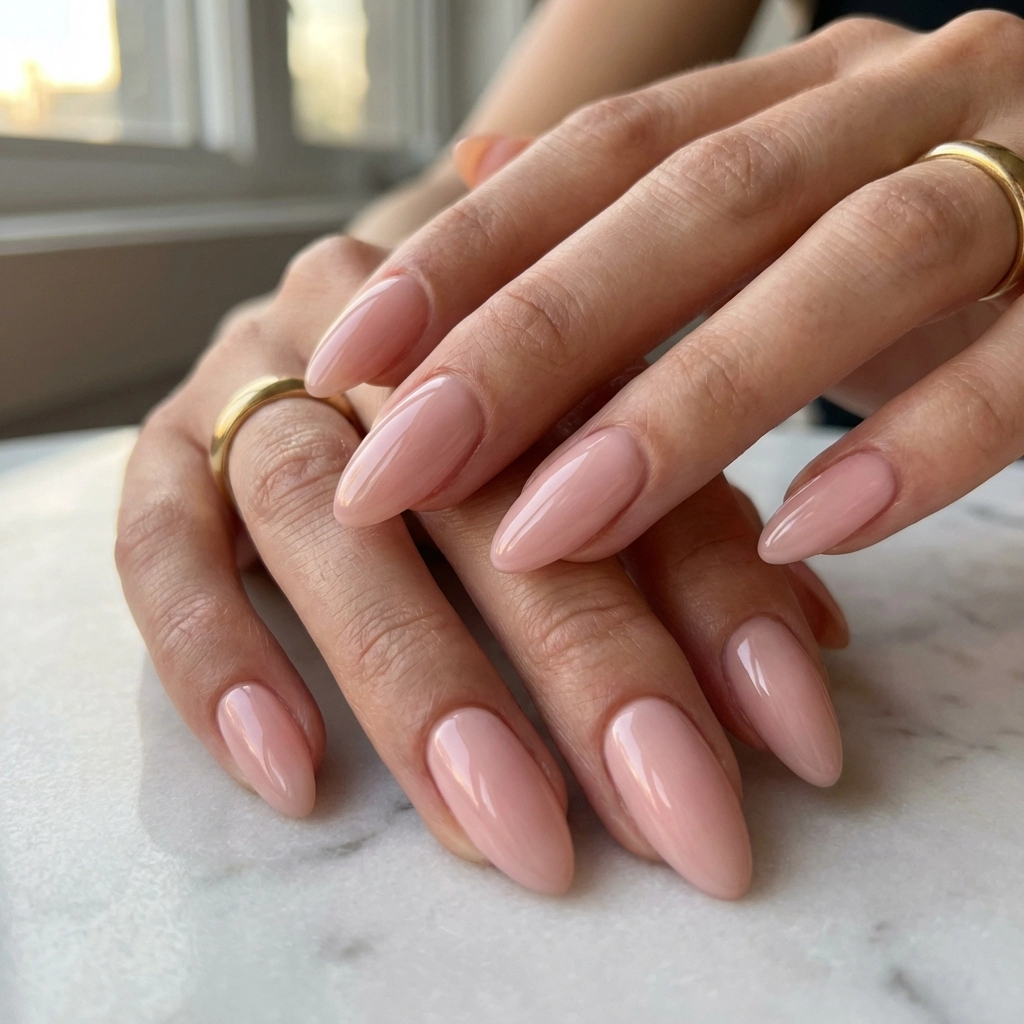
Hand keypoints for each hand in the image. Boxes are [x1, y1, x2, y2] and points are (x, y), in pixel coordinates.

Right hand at [115, 233, 846, 899]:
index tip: (789, 738)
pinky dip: (217, 655)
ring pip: (325, 513)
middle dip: (585, 660)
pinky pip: (160, 545)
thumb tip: (804, 653)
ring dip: (418, 678)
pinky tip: (288, 770)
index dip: (718, 593)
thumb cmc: (499, 389)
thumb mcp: (603, 436)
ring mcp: (258, 375)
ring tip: (507, 828)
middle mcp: (387, 332)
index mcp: (519, 304)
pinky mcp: (162, 443)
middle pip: (486, 483)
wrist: (352, 301)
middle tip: (672, 817)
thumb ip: (685, 524)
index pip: (630, 448)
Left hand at [303, 13, 1023, 570]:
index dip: (470, 254)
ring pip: (849, 264)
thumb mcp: (786, 218)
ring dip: (688, 408)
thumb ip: (640, 209)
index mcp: (809, 95)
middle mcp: (909, 105)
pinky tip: (805, 538)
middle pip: (696, 203)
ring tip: (552, 527)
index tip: (348, 362)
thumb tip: (477, 175)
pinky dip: (914, 448)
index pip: (611, 156)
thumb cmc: (947, 247)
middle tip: (398, 465)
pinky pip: (1023, 364)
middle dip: (533, 339)